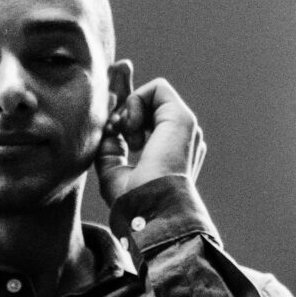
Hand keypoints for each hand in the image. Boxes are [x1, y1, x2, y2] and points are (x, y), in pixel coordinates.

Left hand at [95, 77, 206, 205]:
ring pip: (152, 96)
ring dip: (129, 113)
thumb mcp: (113, 170)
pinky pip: (157, 89)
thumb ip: (111, 147)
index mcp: (171, 151)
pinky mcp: (182, 117)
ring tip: (126, 140)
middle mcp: (182, 137)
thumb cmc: (131, 198)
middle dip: (124, 102)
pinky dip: (136, 103)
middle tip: (114, 120)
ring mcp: (185, 127)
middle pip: (150, 103)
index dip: (126, 112)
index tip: (110, 127)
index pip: (148, 121)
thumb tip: (110, 128)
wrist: (150, 207)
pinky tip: (131, 130)